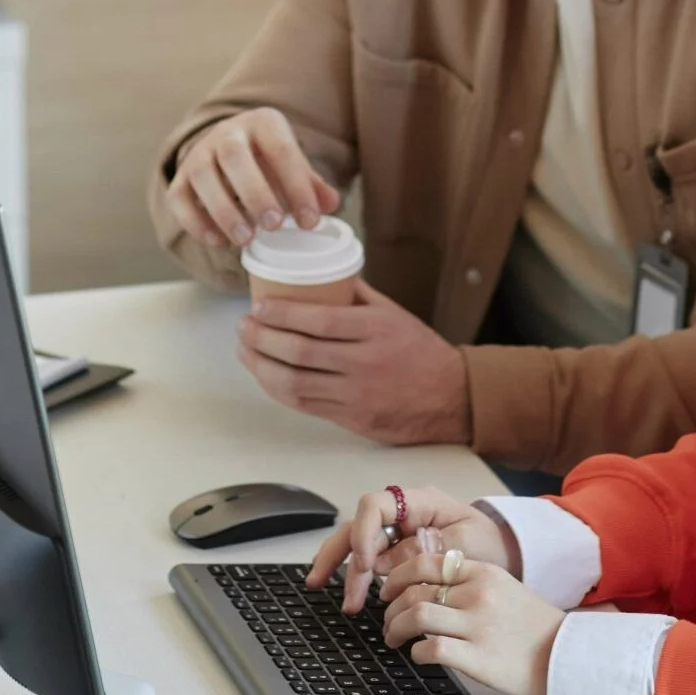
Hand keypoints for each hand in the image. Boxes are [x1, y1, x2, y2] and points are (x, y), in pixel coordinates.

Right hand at [166, 107, 336, 252]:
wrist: (229, 144)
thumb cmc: (268, 158)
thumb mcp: (293, 162)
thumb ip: (312, 184)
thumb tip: (331, 205)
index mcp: (263, 123)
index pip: (281, 150)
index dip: (297, 187)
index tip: (309, 221)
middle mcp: (227, 133)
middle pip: (235, 157)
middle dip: (255, 193)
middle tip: (274, 226)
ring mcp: (200, 153)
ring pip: (202, 175)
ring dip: (223, 210)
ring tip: (246, 239)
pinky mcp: (181, 176)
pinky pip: (179, 196)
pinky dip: (195, 221)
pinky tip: (218, 241)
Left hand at [239, 285, 470, 443]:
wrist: (451, 397)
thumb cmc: (419, 350)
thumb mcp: (393, 313)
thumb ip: (356, 295)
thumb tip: (318, 274)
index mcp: (375, 330)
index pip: (318, 321)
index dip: (282, 315)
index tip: (259, 307)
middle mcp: (364, 363)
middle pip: (299, 353)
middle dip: (262, 339)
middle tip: (244, 326)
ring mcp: (355, 395)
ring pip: (295, 383)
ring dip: (261, 366)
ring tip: (245, 350)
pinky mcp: (350, 419)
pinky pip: (304, 405)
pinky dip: (278, 389)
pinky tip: (265, 375)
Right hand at [307, 487, 514, 612]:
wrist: (503, 551)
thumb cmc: (488, 542)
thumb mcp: (466, 545)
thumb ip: (428, 551)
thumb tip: (388, 564)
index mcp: (420, 502)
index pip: (376, 505)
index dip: (363, 533)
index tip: (368, 566)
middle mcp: (403, 513)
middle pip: (358, 525)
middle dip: (338, 554)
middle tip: (322, 582)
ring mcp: (398, 531)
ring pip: (359, 544)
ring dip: (346, 571)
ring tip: (345, 603)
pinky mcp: (399, 551)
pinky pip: (371, 560)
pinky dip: (359, 577)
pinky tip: (351, 595)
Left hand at [381, 546, 563, 694]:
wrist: (562, 655)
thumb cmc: (531, 625)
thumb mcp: (504, 587)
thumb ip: (470, 581)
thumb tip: (425, 584)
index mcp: (483, 572)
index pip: (426, 563)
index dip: (397, 577)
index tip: (387, 590)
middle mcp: (478, 594)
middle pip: (414, 592)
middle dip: (390, 609)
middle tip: (387, 621)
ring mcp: (477, 626)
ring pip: (416, 617)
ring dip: (395, 629)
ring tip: (393, 639)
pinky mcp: (477, 658)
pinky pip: (431, 650)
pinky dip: (416, 653)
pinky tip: (419, 656)